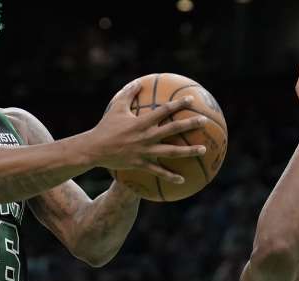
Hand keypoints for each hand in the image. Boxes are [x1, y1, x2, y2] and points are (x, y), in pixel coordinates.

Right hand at [87, 79, 208, 184]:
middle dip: (190, 125)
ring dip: (189, 151)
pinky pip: (158, 171)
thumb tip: (139, 82)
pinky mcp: (141, 164)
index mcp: (142, 122)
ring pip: (171, 151)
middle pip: (173, 129)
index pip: (164, 110)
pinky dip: (170, 176)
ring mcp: (145, 151)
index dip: (178, 104)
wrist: (94, 149)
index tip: (192, 100)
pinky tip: (182, 179)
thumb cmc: (105, 127)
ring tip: (203, 150)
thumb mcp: (116, 108)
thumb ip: (128, 94)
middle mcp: (146, 136)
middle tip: (204, 121)